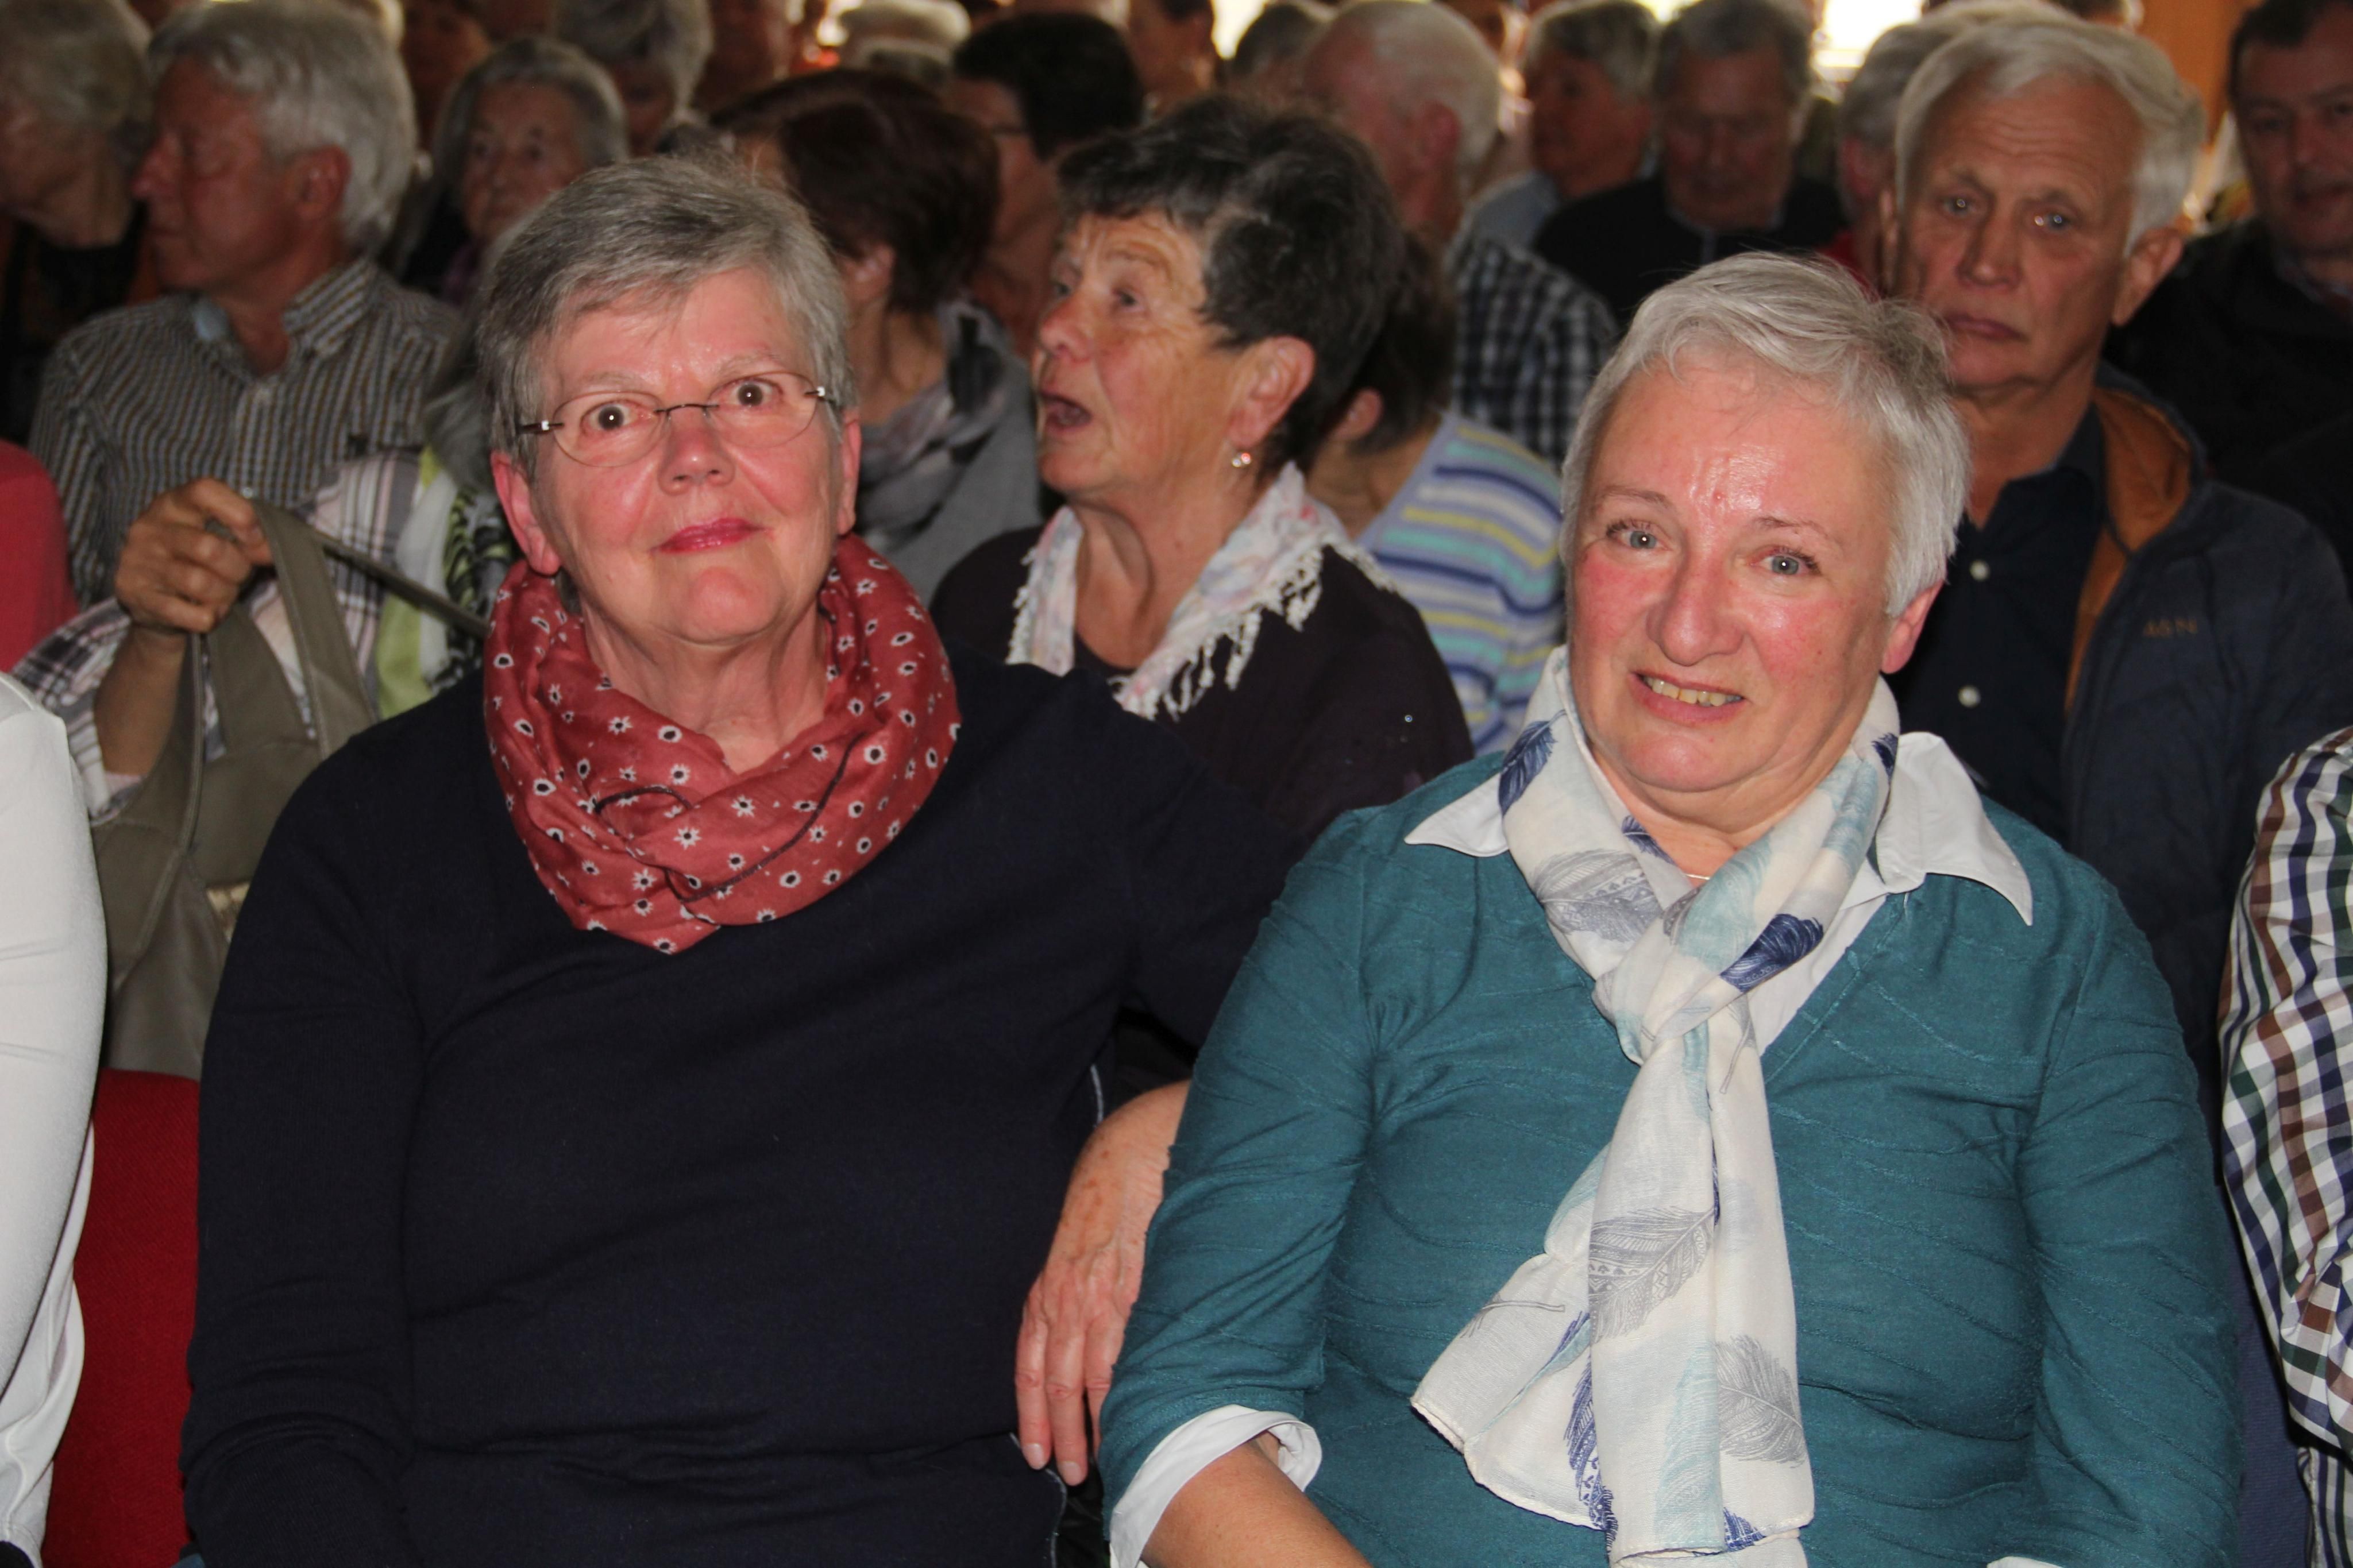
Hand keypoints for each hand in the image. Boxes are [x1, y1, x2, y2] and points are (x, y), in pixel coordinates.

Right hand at [112, 478, 271, 639]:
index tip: (255, 537)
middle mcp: (150, 529)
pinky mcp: (137, 596)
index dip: (240, 514)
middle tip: (239, 575)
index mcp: (172, 504)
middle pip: (209, 548)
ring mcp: (139, 562)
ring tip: (223, 595)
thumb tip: (271, 548)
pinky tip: (207, 612)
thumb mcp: (219, 538)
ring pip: (200, 584)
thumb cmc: (195, 560)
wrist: (150, 600)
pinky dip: (210, 617)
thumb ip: (247, 537)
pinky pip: (192, 615)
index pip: (205, 491)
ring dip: (224, 595)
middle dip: (238, 568)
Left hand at [1017, 1080, 1188, 1484]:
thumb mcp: (1076, 1249)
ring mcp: (1097, 1295)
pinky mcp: (1130, 1288)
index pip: (1029, 1365)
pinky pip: (1122, 1351)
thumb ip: (1077, 1293)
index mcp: (1046, 1290)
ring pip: (1086, 1376)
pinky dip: (1122, 1390)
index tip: (1033, 1452)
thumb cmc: (1105, 1201)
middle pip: (1055, 1382)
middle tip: (1066, 1474)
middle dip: (1057, 1433)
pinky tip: (1130, 1417)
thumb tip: (1087, 1340)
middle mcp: (1064, 1298)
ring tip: (1096, 1463)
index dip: (1029, 1412)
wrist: (1129, 1152)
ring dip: (1089, 1425)